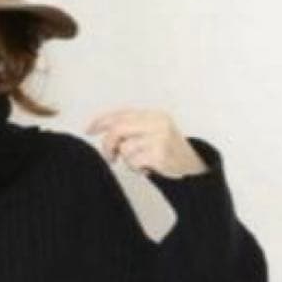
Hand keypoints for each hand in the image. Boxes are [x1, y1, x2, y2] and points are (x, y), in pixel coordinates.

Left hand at [85, 108, 209, 177]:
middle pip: (118, 129)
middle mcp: (158, 122)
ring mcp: (160, 137)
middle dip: (108, 145)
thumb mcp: (153, 133)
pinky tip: (148, 168)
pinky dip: (136, 168)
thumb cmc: (168, 152)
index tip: (89, 129)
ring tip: (142, 162)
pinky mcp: (159, 153)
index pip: (122, 113)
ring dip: (128, 160)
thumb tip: (103, 130)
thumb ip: (131, 128)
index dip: (102, 120)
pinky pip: (133, 161)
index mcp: (154, 115)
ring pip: (125, 148)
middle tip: (110, 157)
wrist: (192, 168)